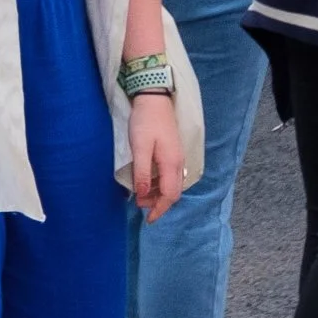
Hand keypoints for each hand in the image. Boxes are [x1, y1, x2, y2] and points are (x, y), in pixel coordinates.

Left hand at [129, 95, 184, 223]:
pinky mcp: (173, 150)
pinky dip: (160, 183)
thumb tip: (142, 196)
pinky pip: (170, 175)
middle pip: (173, 192)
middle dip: (159, 203)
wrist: (154, 97)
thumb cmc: (145, 121)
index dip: (159, 209)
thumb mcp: (139, 148)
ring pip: (172, 184)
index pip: (169, 195)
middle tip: (141, 205)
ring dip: (158, 193)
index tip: (148, 219)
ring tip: (142, 195)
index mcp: (171, 164)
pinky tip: (148, 180)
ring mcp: (177, 156)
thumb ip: (142, 173)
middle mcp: (178, 162)